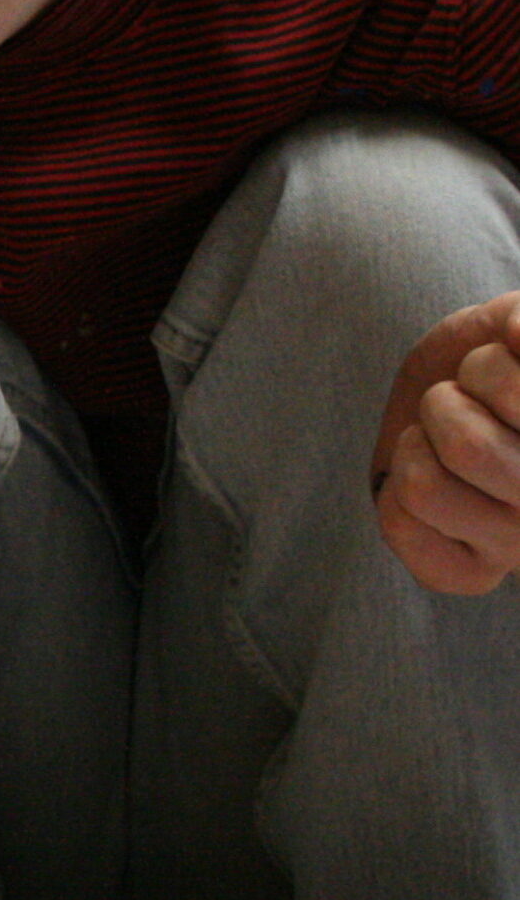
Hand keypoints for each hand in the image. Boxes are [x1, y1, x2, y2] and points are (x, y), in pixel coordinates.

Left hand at [373, 292, 519, 592]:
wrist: (462, 399)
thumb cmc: (502, 358)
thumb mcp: (514, 325)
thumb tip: (516, 332)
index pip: (512, 399)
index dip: (493, 368)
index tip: (505, 369)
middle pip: (466, 451)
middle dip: (447, 404)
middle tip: (464, 402)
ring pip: (423, 489)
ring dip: (418, 444)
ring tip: (444, 438)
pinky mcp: (468, 575)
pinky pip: (399, 525)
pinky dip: (393, 491)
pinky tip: (427, 478)